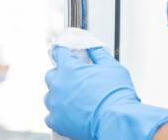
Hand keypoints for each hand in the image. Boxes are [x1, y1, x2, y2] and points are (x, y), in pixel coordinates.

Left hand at [45, 46, 167, 139]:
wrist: (117, 120)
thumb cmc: (116, 94)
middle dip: (62, 75)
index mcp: (69, 68)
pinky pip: (50, 116)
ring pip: (50, 96)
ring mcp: (56, 104)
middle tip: (76, 80)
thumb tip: (90, 46)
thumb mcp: (111, 66)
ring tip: (75, 100)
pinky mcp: (57, 121)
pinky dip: (59, 114)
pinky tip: (70, 114)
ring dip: (59, 96)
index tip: (66, 55)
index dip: (64, 52)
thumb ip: (97, 53)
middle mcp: (58, 85)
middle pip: (52, 75)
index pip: (58, 52)